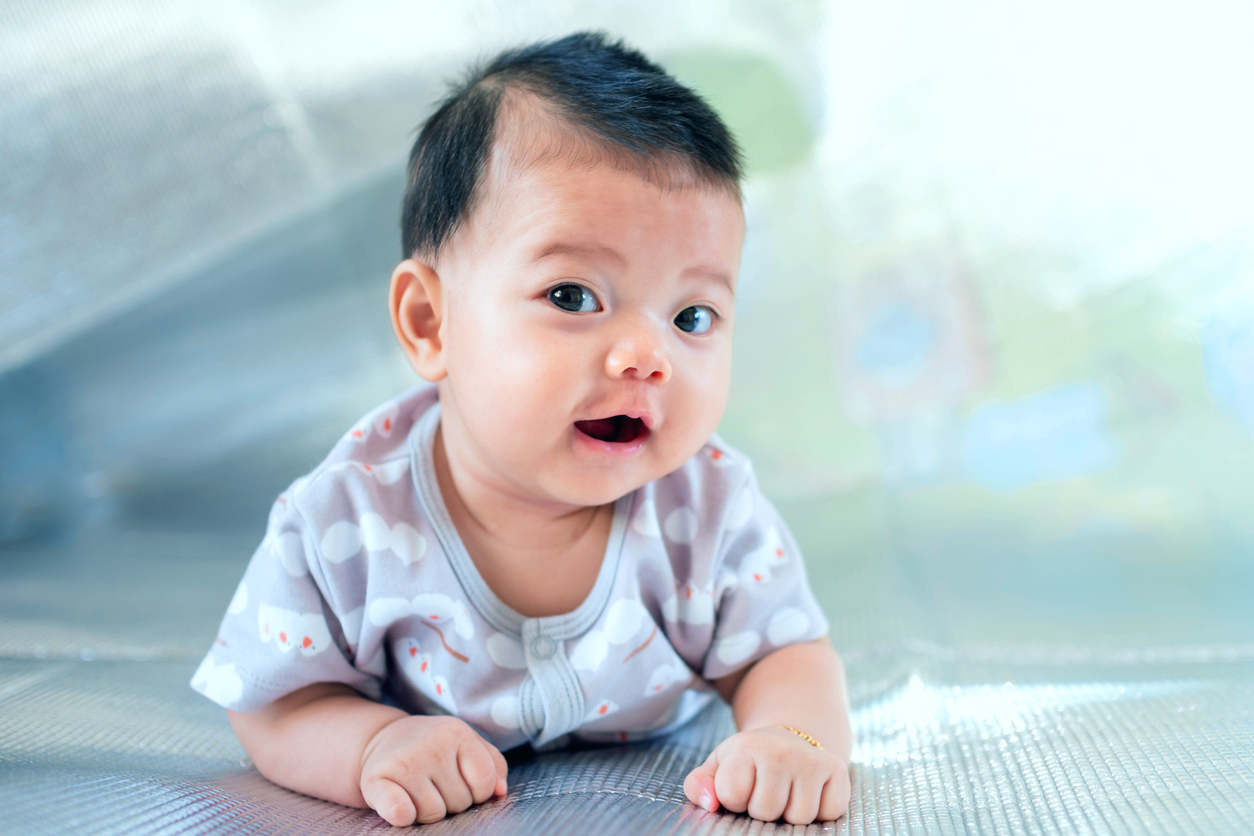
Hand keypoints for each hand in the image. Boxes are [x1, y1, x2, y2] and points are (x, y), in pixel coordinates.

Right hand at [358, 714, 507, 825]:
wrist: (382, 738)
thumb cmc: (432, 747)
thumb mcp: (465, 743)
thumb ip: (492, 764)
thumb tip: (500, 791)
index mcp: (457, 732)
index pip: (485, 782)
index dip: (477, 792)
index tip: (463, 783)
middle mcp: (431, 745)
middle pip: (460, 801)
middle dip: (451, 801)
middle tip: (435, 784)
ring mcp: (404, 762)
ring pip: (434, 814)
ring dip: (428, 810)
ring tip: (418, 791)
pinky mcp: (377, 781)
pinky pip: (401, 813)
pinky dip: (403, 816)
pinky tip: (400, 803)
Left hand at [682, 726, 849, 823]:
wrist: (788, 738)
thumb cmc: (749, 761)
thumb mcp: (718, 766)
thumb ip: (700, 785)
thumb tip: (710, 803)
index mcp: (746, 747)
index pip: (732, 794)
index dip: (734, 799)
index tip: (740, 786)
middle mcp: (781, 750)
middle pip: (767, 810)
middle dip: (762, 809)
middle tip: (764, 789)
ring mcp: (812, 760)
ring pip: (800, 817)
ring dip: (790, 812)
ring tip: (785, 792)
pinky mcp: (838, 770)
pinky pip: (829, 813)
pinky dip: (820, 811)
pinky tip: (808, 792)